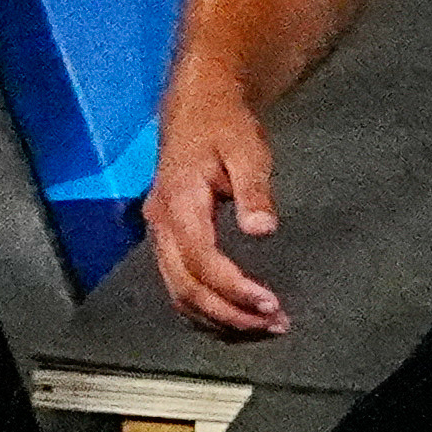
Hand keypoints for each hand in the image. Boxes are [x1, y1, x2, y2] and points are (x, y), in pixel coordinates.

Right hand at [143, 75, 291, 337]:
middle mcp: (162, 224)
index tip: (269, 304)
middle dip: (228, 314)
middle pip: (186, 288)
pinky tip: (234, 313)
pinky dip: (206, 307)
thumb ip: (254, 190)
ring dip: (217, 317)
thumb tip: (263, 230)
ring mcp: (160, 233)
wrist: (199, 105)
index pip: (201, 261)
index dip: (234, 289)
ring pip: (179, 293)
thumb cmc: (224, 124)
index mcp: (179, 202)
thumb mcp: (247, 148)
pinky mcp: (167, 239)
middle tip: (270, 324)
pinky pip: (180, 285)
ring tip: (259, 326)